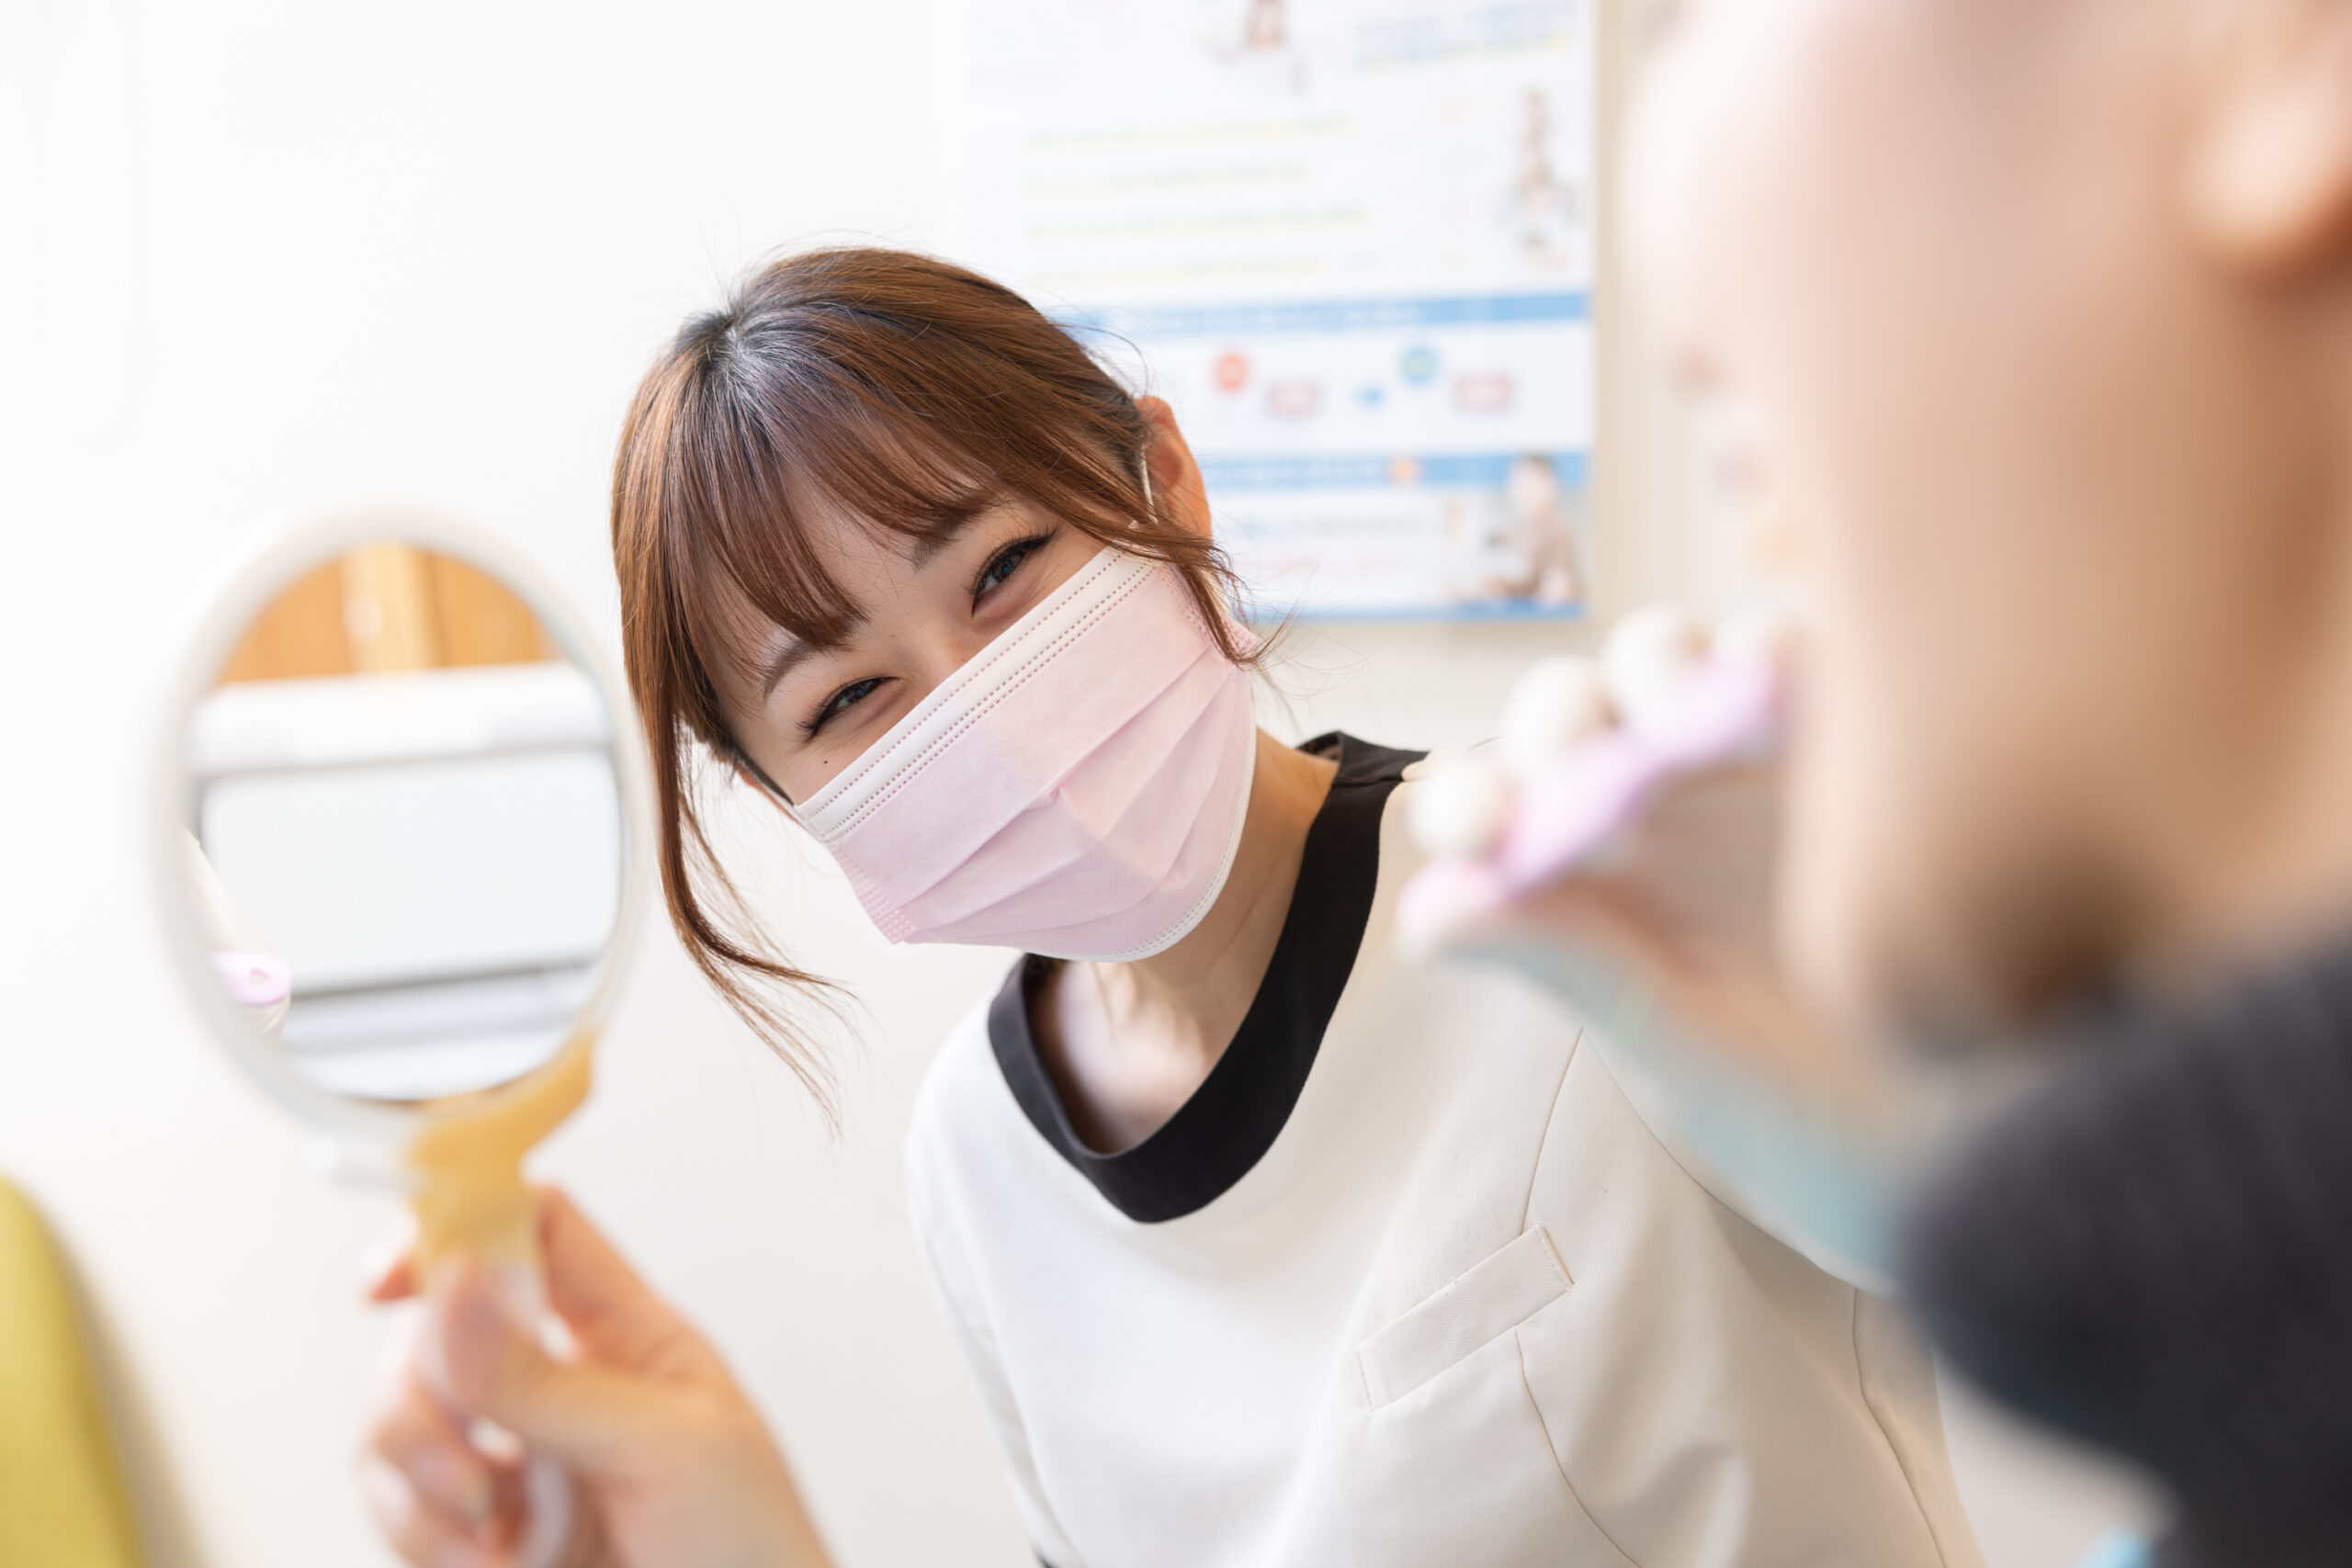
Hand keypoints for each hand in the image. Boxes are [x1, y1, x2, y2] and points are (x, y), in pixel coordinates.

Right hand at [361, 1187, 832, 1567]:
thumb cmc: (751, 1551)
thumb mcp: (665, 1448)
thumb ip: (548, 1377)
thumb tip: (454, 1279)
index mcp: (627, 1334)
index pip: (534, 1230)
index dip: (459, 1224)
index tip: (391, 1279)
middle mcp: (562, 1383)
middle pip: (439, 1327)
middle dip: (423, 1393)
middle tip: (474, 1470)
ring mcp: (517, 1455)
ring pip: (403, 1414)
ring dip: (417, 1474)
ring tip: (485, 1535)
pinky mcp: (482, 1529)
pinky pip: (399, 1500)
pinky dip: (415, 1532)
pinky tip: (483, 1564)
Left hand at [1402, 626, 1875, 1115]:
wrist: (1993, 1147)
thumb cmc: (1821, 1124)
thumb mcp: (1683, 1051)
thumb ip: (1569, 966)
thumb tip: (1427, 914)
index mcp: (1585, 892)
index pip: (1497, 814)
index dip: (1472, 803)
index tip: (1480, 830)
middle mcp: (1654, 816)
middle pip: (1572, 715)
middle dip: (1559, 722)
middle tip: (1586, 773)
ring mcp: (1751, 765)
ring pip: (1673, 662)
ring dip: (1655, 666)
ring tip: (1672, 715)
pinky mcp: (1851, 736)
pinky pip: (1798, 660)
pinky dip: (1773, 651)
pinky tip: (1771, 685)